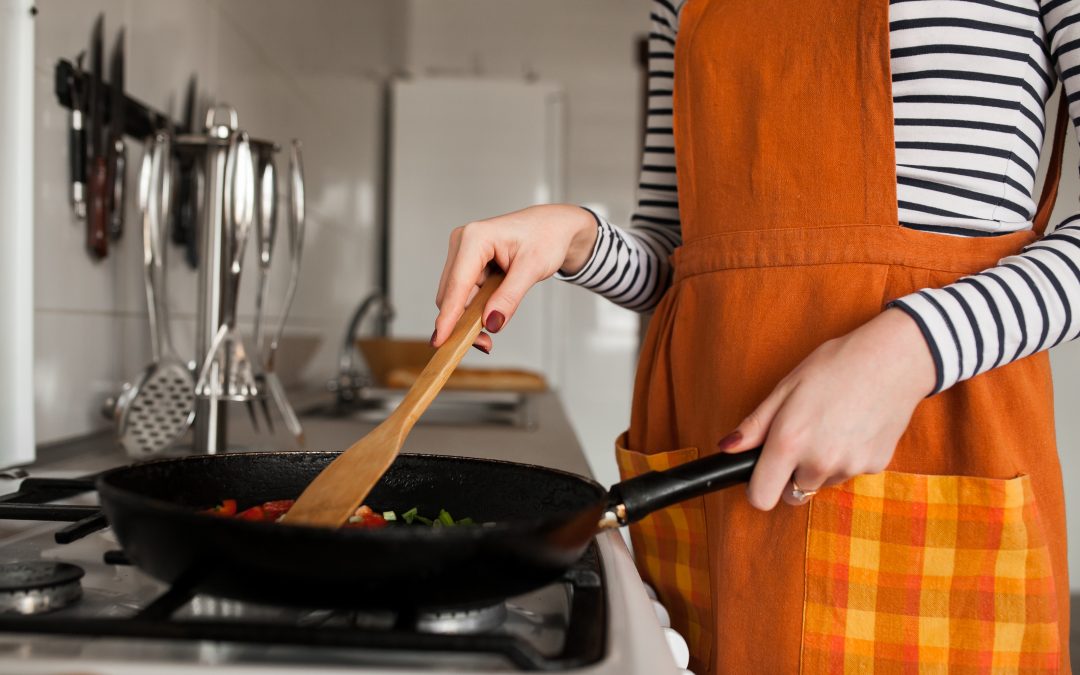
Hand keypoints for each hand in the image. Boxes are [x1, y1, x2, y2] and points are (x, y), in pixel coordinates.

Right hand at [433, 205, 597, 351]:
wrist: (554, 226)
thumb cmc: (546, 237)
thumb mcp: (532, 269)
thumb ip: (509, 297)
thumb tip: (491, 323)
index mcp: (475, 238)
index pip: (457, 285)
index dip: (449, 316)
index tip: (440, 340)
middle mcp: (462, 242)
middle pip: (451, 294)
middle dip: (464, 322)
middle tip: (486, 343)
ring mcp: (463, 253)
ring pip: (457, 297)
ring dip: (471, 316)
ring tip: (494, 328)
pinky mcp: (467, 263)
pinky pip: (464, 294)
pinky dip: (475, 309)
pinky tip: (491, 314)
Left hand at [718, 308, 935, 509]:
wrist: (894, 359)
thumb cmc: (835, 366)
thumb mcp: (786, 387)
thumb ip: (755, 425)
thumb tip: (727, 448)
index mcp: (789, 442)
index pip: (761, 498)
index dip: (757, 487)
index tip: (762, 473)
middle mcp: (818, 462)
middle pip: (792, 494)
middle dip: (790, 475)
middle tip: (802, 439)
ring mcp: (849, 467)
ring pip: (821, 483)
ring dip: (819, 466)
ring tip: (831, 426)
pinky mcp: (875, 467)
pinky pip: (849, 473)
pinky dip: (847, 458)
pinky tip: (854, 427)